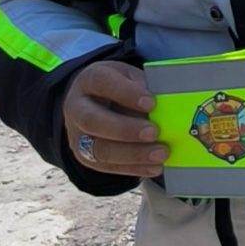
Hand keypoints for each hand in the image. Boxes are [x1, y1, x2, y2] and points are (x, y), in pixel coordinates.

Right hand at [63, 61, 162, 180]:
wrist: (96, 103)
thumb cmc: (120, 87)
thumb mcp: (130, 77)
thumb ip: (143, 87)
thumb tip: (167, 105)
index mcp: (89, 80)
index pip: (101, 83)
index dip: (126, 93)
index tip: (151, 103)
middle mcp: (76, 108)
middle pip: (92, 120)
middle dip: (125, 129)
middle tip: (154, 132)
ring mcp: (77, 136)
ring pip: (99, 149)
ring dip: (132, 154)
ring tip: (161, 154)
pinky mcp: (86, 158)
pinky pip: (107, 167)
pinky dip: (134, 168)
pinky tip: (155, 167)